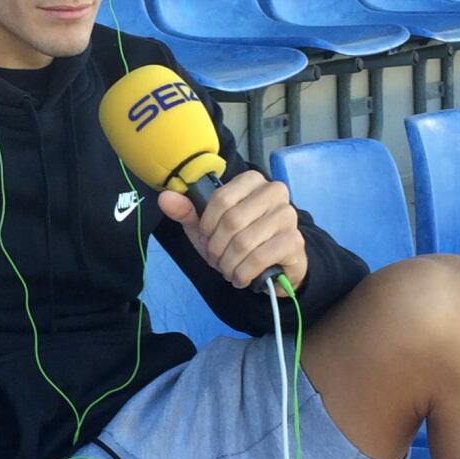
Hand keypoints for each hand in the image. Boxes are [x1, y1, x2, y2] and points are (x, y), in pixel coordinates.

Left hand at [158, 170, 306, 295]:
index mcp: (252, 181)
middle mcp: (275, 192)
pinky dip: (243, 273)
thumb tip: (164, 197)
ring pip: (243, 242)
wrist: (271, 266)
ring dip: (229, 263)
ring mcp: (287, 216)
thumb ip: (187, 211)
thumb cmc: (237, 239)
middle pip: (232, 221)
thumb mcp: (207, 226)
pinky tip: (241, 277)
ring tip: (228, 269)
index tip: (207, 236)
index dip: (207, 224)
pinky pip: (259, 258)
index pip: (221, 198)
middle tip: (216, 259)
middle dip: (217, 247)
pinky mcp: (294, 242)